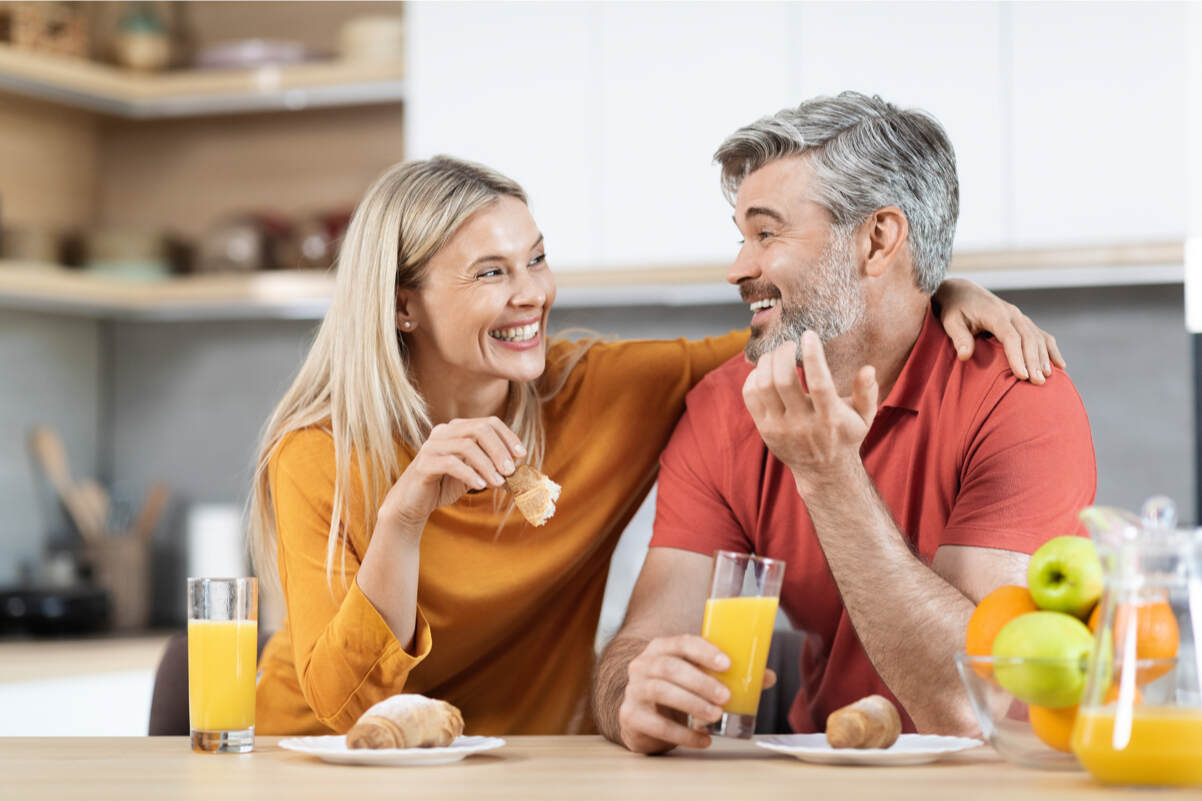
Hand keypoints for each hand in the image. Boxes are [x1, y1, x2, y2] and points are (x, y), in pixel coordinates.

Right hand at [377, 417, 525, 536]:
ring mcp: (431, 446)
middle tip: (511, 471)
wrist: (413, 503)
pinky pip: (451, 463)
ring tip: (498, 483)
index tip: (521, 455)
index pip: (488, 422)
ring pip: (466, 446)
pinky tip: (480, 486)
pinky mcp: (423, 464)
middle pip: (479, 430)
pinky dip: (469, 474)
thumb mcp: (475, 475)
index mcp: (457, 429)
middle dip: (499, 450)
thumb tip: (522, 474)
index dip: (508, 436)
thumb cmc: (444, 485)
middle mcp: (443, 432)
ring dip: (487, 465)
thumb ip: (495, 470)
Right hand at [619, 635, 776, 753]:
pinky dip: (684, 734)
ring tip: (716, 716)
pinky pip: (657, 725)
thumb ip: (728, 676)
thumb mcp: (696, 677)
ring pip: (662, 692)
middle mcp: (644, 665)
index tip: (727, 664)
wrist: (641, 717)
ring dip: (692, 704)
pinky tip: (704, 739)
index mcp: (662, 648)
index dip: (704, 651)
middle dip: (700, 682)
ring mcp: (634, 690)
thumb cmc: (675, 690)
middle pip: (670, 668)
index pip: (682, 642)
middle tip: (725, 697)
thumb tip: (767, 677)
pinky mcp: (631, 716)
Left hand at [742, 332, 876, 490]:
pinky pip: (750, 395)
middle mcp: (802, 423)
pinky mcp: (764, 428)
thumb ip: (867, 392)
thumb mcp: (864, 417)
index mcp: (829, 417)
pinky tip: (766, 371)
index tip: (809, 334)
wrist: (822, 471)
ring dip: (767, 362)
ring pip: (763, 385)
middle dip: (783, 353)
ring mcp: (779, 427)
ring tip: (777, 354)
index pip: (819, 382)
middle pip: (784, 380)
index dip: (813, 355)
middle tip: (789, 343)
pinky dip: (754, 376)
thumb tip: (868, 369)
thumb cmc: (845, 436)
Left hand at [934, 278, 1064, 383]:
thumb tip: (964, 356)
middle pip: (1029, 339)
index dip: (1017, 357)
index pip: (1011, 337)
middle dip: (1034, 361)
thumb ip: (959, 337)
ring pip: (1038, 337)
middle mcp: (1012, 314)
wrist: (961, 291)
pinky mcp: (1022, 321)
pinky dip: (1051, 349)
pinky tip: (1060, 365)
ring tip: (1046, 378)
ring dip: (1044, 358)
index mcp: (995, 314)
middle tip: (1037, 382)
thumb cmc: (954, 309)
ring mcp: (1020, 317)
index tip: (1022, 376)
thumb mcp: (950, 321)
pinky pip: (1041, 335)